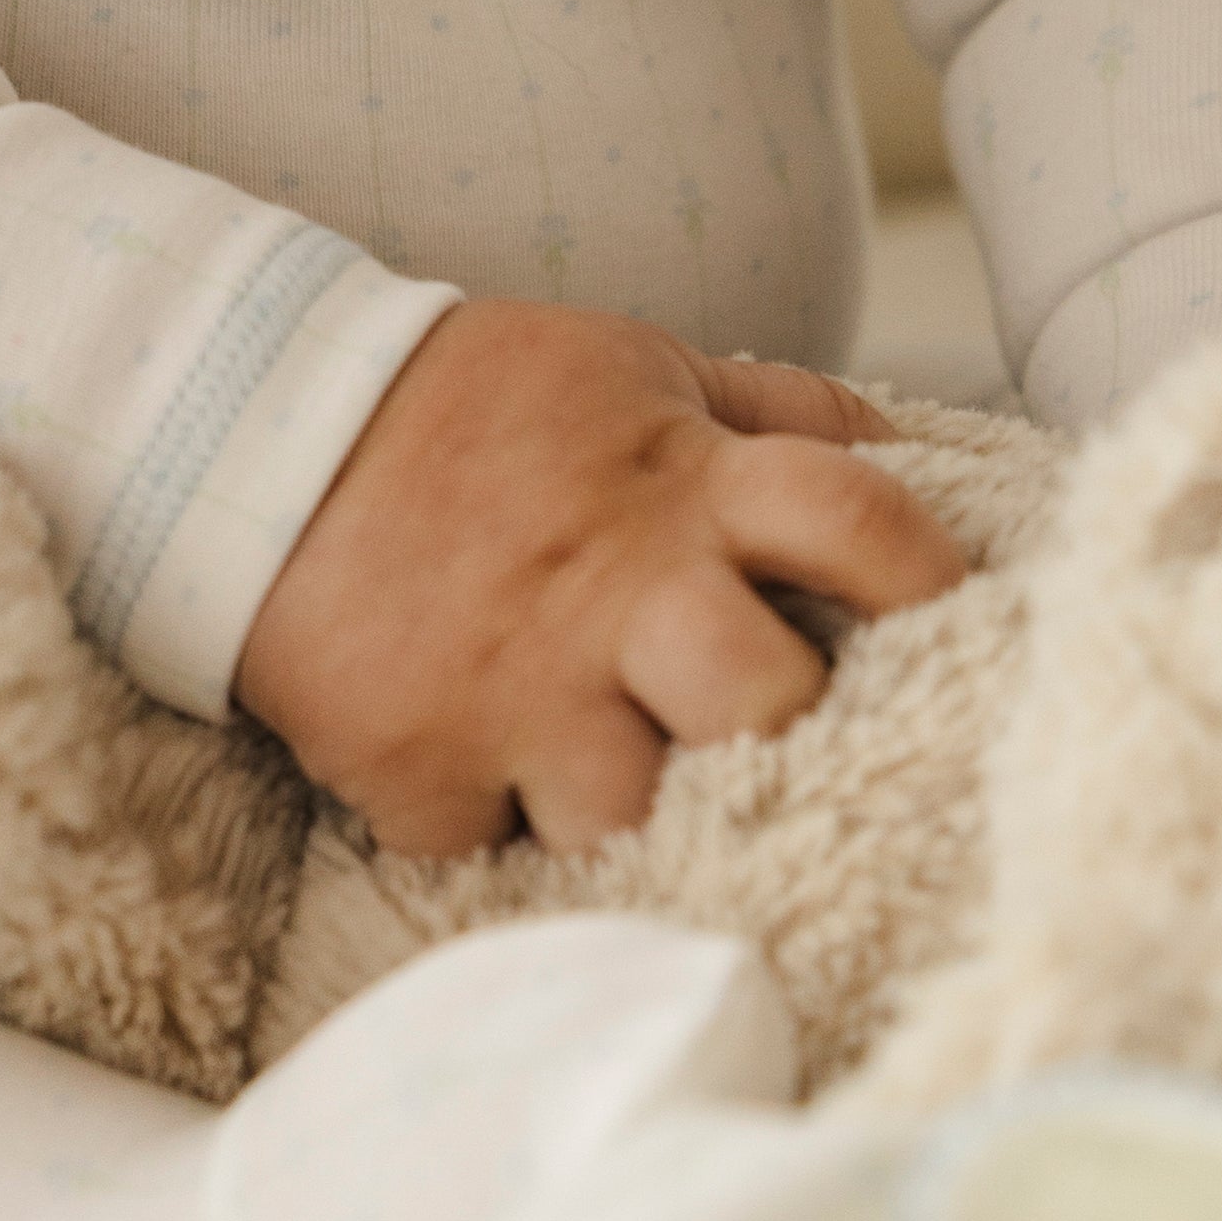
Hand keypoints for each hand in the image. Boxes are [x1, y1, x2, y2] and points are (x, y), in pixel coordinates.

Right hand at [230, 300, 963, 857]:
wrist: (261, 435)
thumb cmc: (476, 409)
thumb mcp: (631, 367)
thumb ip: (767, 411)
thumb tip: (902, 443)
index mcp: (681, 482)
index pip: (858, 521)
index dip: (931, 578)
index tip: (960, 629)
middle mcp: (614, 589)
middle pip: (767, 704)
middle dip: (789, 738)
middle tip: (770, 747)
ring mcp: (515, 689)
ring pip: (638, 816)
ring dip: (638, 813)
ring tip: (616, 783)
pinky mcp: (420, 769)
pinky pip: (496, 853)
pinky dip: (499, 836)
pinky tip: (487, 784)